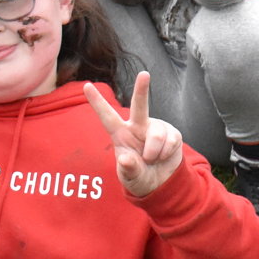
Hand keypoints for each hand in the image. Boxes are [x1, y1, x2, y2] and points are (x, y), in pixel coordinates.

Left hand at [83, 72, 183, 196]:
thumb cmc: (139, 177)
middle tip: (144, 74)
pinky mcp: (172, 133)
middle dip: (142, 90)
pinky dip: (167, 153)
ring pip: (157, 135)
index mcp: (121, 134)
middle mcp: (138, 126)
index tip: (86, 85)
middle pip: (139, 106)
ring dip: (154, 152)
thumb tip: (125, 158)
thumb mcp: (130, 178)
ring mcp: (156, 128)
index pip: (107, 116)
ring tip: (152, 160)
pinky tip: (163, 157)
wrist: (162, 183)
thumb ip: (128, 169)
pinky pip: (171, 140)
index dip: (96, 102)